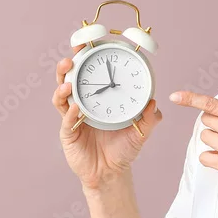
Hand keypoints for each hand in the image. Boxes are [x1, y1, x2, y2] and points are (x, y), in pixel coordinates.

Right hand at [52, 44, 162, 189]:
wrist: (111, 173)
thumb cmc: (123, 149)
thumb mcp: (140, 132)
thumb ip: (149, 118)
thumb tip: (155, 103)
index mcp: (97, 98)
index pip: (89, 74)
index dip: (87, 59)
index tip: (88, 43)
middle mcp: (82, 104)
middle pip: (69, 80)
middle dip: (67, 67)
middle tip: (72, 57)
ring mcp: (72, 118)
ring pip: (61, 97)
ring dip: (63, 86)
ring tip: (68, 81)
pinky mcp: (68, 133)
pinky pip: (66, 120)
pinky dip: (69, 112)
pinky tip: (75, 107)